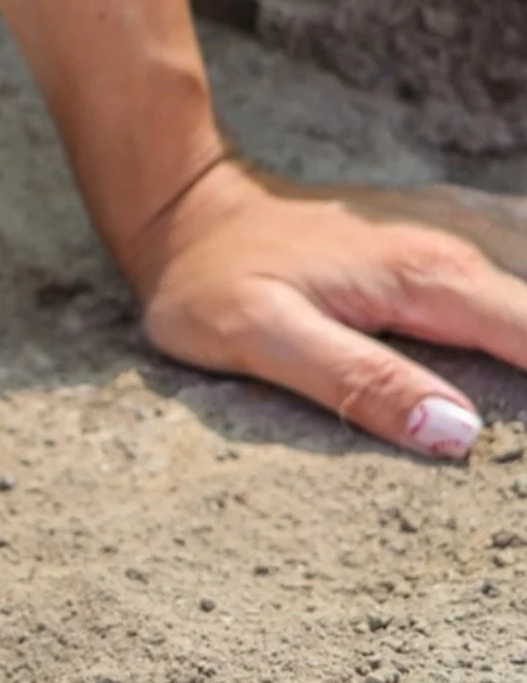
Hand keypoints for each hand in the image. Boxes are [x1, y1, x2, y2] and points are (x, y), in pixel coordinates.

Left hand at [128, 161, 526, 458]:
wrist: (188, 214)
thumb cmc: (212, 278)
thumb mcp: (263, 336)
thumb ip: (357, 381)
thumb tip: (455, 433)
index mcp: (429, 278)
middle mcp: (454, 257)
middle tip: (513, 468)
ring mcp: (446, 255)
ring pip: (522, 320)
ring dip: (520, 368)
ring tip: (507, 434)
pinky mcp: (429, 266)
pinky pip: (495, 311)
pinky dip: (505, 347)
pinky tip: (490, 391)